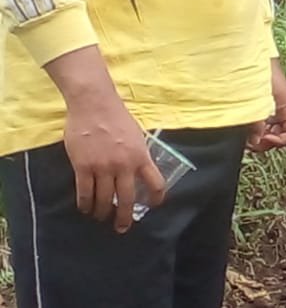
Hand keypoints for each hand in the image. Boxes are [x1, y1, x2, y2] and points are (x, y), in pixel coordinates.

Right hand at [61, 93, 164, 232]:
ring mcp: (103, 167)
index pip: (155, 183)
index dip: (156, 198)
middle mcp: (124, 165)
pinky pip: (84, 192)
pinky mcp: (83, 167)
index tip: (153, 205)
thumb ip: (138, 154)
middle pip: (127, 199)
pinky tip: (85, 208)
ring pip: (104, 199)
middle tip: (123, 227)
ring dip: (102, 212)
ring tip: (101, 217)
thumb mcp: (137, 136)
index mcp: (141, 156)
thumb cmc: (117, 117)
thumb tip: (139, 170)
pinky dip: (85, 204)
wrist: (94, 105)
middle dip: (125, 217)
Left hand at [248, 60, 285, 153]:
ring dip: (259, 135)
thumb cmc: (259, 73)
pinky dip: (254, 126)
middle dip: (266, 141)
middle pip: (281, 135)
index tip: (262, 138)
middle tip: (250, 140)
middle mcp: (284, 110)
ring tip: (245, 131)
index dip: (278, 141)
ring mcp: (275, 107)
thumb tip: (255, 141)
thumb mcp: (258, 100)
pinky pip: (263, 122)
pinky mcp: (265, 104)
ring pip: (271, 130)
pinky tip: (244, 122)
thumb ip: (258, 123)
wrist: (250, 55)